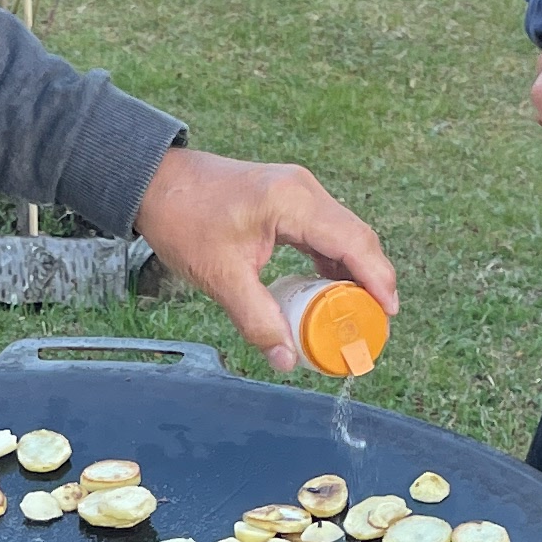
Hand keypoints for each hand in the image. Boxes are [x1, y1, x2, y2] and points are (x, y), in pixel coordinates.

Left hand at [132, 146, 398, 374]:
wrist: (154, 181)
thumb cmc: (183, 218)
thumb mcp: (220, 276)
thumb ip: (256, 320)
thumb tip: (287, 361)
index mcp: (293, 202)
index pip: (353, 241)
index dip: (378, 280)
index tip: (388, 314)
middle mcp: (303, 190)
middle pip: (356, 237)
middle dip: (370, 281)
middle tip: (372, 324)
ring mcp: (297, 191)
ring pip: (342, 234)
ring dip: (351, 273)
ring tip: (354, 313)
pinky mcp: (287, 198)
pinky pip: (323, 231)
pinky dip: (331, 261)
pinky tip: (327, 291)